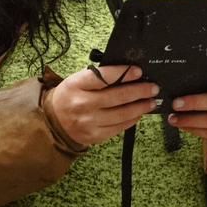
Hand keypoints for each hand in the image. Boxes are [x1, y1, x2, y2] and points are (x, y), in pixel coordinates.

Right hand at [43, 65, 160, 147]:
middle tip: (152, 88)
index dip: (123, 73)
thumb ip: (98, 77)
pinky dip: (131, 120)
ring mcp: (89, 122)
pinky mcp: (95, 136)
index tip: (138, 71)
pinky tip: (139, 113)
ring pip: (121, 114)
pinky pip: (118, 128)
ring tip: (151, 101)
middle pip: (116, 96)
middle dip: (139, 91)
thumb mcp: (78, 80)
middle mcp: (83, 104)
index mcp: (77, 85)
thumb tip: (127, 74)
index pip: (103, 77)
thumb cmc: (70, 96)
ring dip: (140, 107)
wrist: (54, 122)